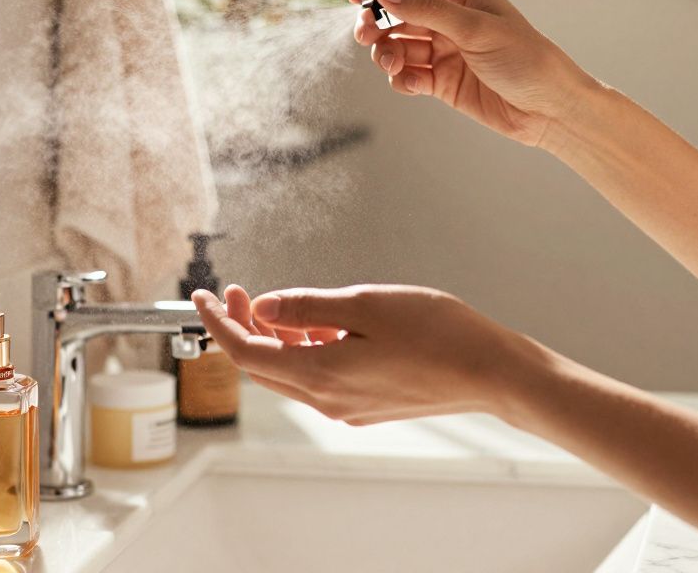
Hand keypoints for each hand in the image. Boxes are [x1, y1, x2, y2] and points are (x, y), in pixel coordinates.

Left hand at [192, 284, 542, 424]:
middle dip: (244, 328)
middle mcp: (328, 399)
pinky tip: (319, 325)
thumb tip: (263, 307)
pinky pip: (319, 378)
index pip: (246, 353)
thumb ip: (307, 306)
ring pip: (291, 373)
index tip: (205, 296)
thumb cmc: (440, 334)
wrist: (491, 372)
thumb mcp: (365, 303)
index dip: (219, 324)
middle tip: (238, 292)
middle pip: (264, 367)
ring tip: (279, 305)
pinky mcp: (367, 405)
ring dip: (276, 339)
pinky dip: (306, 350)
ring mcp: (348, 406)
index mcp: (321, 374)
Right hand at [350, 0, 598, 146]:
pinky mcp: (443, 82)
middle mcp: (450, 19)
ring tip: (391, 65)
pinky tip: (410, 84)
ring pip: (399, 46)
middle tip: (365, 37)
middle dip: (378, 25)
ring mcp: (445, 51)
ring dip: (387, 55)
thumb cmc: (526, 60)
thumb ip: (428, 10)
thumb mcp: (476, 29)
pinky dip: (402, 80)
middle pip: (398, 14)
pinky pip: (409, 75)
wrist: (549, 110)